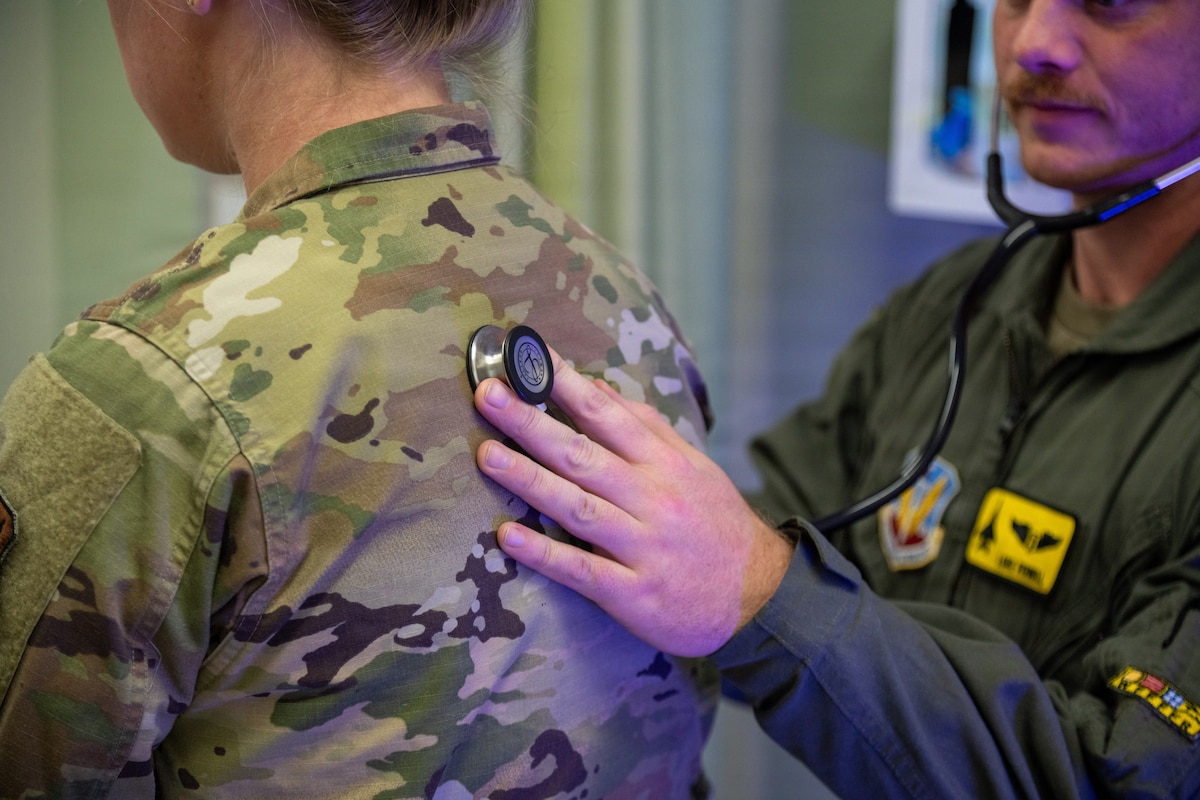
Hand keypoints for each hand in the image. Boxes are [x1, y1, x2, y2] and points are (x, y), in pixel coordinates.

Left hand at [473, 351, 793, 656]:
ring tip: (487, 455)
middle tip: (488, 395)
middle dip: (532, 423)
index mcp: (666, 465)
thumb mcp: (692, 466)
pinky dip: (544, 553)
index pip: (608, 416)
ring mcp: (643, 547)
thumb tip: (595, 387)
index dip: (565, 385)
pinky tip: (508, 536)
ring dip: (529, 480)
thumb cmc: (715, 524)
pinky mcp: (633, 594)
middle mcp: (653, 500)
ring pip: (578, 507)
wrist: (759, 596)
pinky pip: (582, 570)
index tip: (527, 358)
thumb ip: (644, 427)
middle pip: (584, 456)